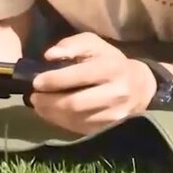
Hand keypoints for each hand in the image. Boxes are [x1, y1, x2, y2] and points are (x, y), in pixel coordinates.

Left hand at [27, 32, 155, 135]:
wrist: (138, 86)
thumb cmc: (109, 61)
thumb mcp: (93, 44)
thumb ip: (71, 45)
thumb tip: (49, 55)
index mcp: (111, 68)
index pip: (78, 77)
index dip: (53, 80)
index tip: (36, 82)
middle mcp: (115, 93)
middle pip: (74, 104)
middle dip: (48, 101)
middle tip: (34, 96)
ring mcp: (113, 115)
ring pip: (74, 119)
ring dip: (51, 113)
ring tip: (40, 104)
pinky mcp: (107, 128)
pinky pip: (78, 128)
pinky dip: (60, 121)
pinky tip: (53, 112)